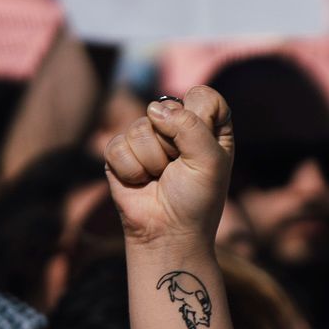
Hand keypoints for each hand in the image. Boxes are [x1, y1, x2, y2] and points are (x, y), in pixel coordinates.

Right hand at [103, 85, 232, 245]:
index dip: (199, 116)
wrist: (168, 232)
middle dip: (173, 144)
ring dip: (152, 160)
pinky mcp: (121, 150)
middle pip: (167, 107)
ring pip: (140, 127)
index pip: (204, 96)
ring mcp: (147, 137)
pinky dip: (131, 169)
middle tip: (179, 168)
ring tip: (160, 178)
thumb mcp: (209, 163)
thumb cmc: (197, 200)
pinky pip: (118, 145)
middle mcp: (179, 127)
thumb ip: (192, 127)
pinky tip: (141, 182)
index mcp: (210, 128)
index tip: (202, 145)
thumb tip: (155, 111)